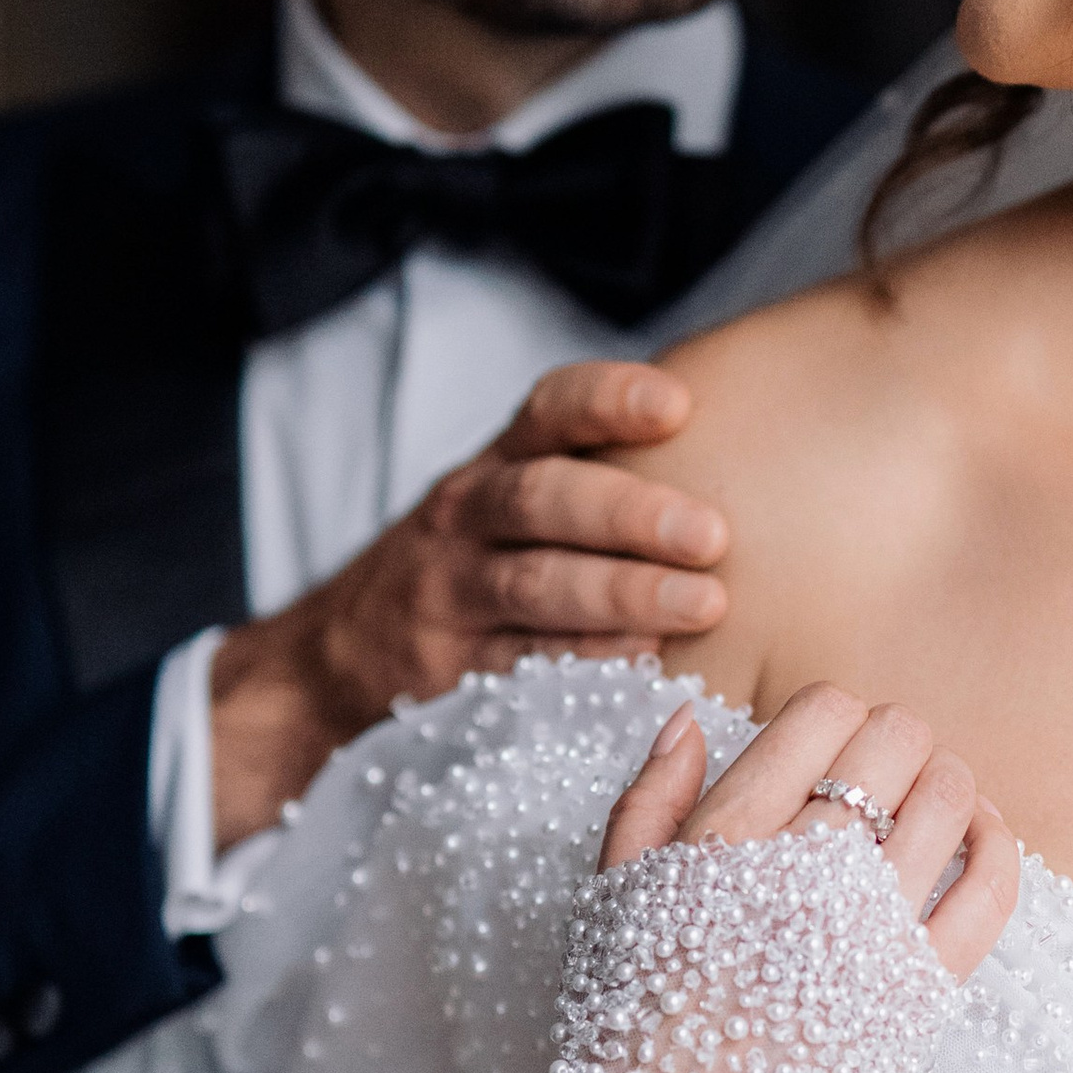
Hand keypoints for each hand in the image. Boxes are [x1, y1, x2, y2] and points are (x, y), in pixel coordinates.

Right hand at [210, 359, 728, 846]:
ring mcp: (450, 596)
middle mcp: (467, 520)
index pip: (546, 412)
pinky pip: (518, 667)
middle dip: (630, 512)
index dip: (608, 400)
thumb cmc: (468, 567)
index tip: (678, 404)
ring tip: (704, 604)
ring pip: (535, 585)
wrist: (331, 660)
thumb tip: (741, 453)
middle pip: (543, 498)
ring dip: (623, 593)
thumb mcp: (506, 506)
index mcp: (495, 466)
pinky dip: (582, 665)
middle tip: (711, 533)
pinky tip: (645, 666)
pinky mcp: (447, 673)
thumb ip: (594, 479)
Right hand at [599, 682, 1018, 983]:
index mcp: (721, 839)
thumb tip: (691, 719)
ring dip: (947, 782)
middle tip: (879, 777)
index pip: (822, 711)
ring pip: (951, 796)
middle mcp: (801, 872)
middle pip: (896, 739)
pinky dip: (997, 843)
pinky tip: (979, 837)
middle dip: (894, 741)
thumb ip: (647, 803)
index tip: (826, 753)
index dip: (833, 716)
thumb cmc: (630, 1042)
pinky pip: (992, 887)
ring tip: (927, 802)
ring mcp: (869, 932)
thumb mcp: (608, 908)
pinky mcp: (919, 993)